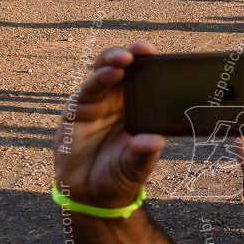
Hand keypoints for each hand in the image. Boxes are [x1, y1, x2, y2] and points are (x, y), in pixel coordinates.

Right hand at [53, 43, 165, 207]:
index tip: (165, 58)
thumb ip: (144, 155)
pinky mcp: (78, 110)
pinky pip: (88, 90)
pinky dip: (98, 80)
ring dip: (113, 62)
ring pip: (104, 73)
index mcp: (140, 111)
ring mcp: (98, 104)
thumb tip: (155, 141)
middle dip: (134, 55)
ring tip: (124, 59)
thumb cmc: (119, 176)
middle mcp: (120, 102)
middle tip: (144, 50)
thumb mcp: (136, 168)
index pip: (148, 83)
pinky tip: (109, 73)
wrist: (90, 194)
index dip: (154, 67)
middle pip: (126, 70)